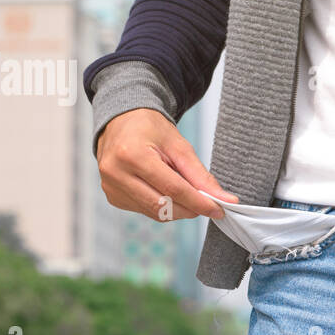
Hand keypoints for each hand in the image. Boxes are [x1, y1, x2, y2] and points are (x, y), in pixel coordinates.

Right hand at [97, 108, 236, 220]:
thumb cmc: (150, 129)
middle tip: (207, 203)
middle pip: (163, 206)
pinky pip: (145, 211)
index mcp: (132, 155)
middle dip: (190, 209)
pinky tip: (164, 190)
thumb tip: (223, 199)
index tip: (219, 210)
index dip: (199, 203)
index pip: (173, 189)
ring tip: (184, 190)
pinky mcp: (112, 197)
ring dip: (178, 209)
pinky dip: (162, 206)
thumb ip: (201, 175)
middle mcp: (116, 173)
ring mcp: (110, 187)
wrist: (122, 121)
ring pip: (155, 213)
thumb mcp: (179, 145)